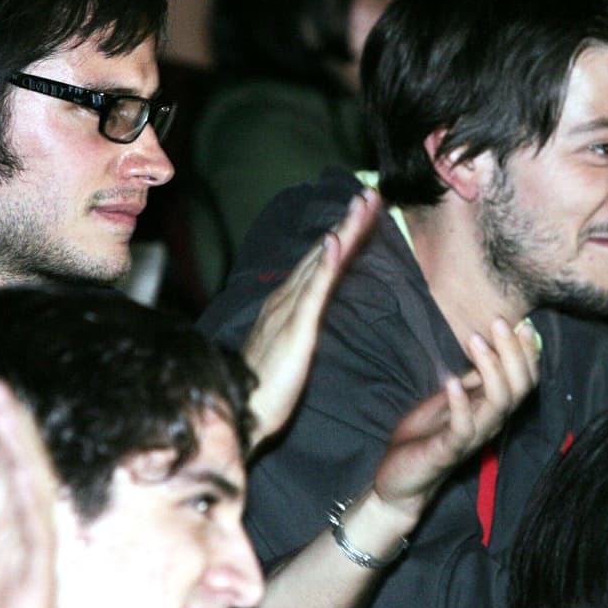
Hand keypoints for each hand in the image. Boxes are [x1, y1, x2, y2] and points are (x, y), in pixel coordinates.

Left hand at [0, 381, 57, 607]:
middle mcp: (10, 551)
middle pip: (20, 479)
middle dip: (12, 434)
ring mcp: (28, 567)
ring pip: (33, 494)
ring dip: (21, 450)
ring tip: (4, 407)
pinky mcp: (38, 585)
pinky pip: (39, 528)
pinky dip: (31, 490)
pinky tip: (19, 458)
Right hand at [242, 187, 381, 444]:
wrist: (236, 415)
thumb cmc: (262, 388)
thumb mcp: (291, 348)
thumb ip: (302, 323)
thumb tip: (317, 307)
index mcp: (289, 303)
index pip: (323, 261)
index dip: (345, 235)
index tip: (366, 210)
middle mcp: (286, 298)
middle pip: (324, 253)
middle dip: (349, 222)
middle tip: (371, 193)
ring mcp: (289, 311)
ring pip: (321, 262)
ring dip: (343, 231)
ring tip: (361, 204)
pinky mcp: (295, 330)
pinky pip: (313, 292)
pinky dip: (325, 264)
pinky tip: (336, 242)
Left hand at [372, 318, 540, 519]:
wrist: (401, 479)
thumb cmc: (428, 435)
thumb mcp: (453, 398)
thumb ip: (473, 379)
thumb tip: (491, 344)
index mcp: (493, 409)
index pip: (524, 381)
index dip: (527, 353)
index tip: (521, 324)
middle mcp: (490, 423)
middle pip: (519, 389)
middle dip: (513, 353)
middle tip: (498, 322)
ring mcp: (471, 438)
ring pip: (499, 404)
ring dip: (490, 369)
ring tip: (475, 340)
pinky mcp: (448, 451)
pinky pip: (463, 428)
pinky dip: (460, 403)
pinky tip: (452, 381)